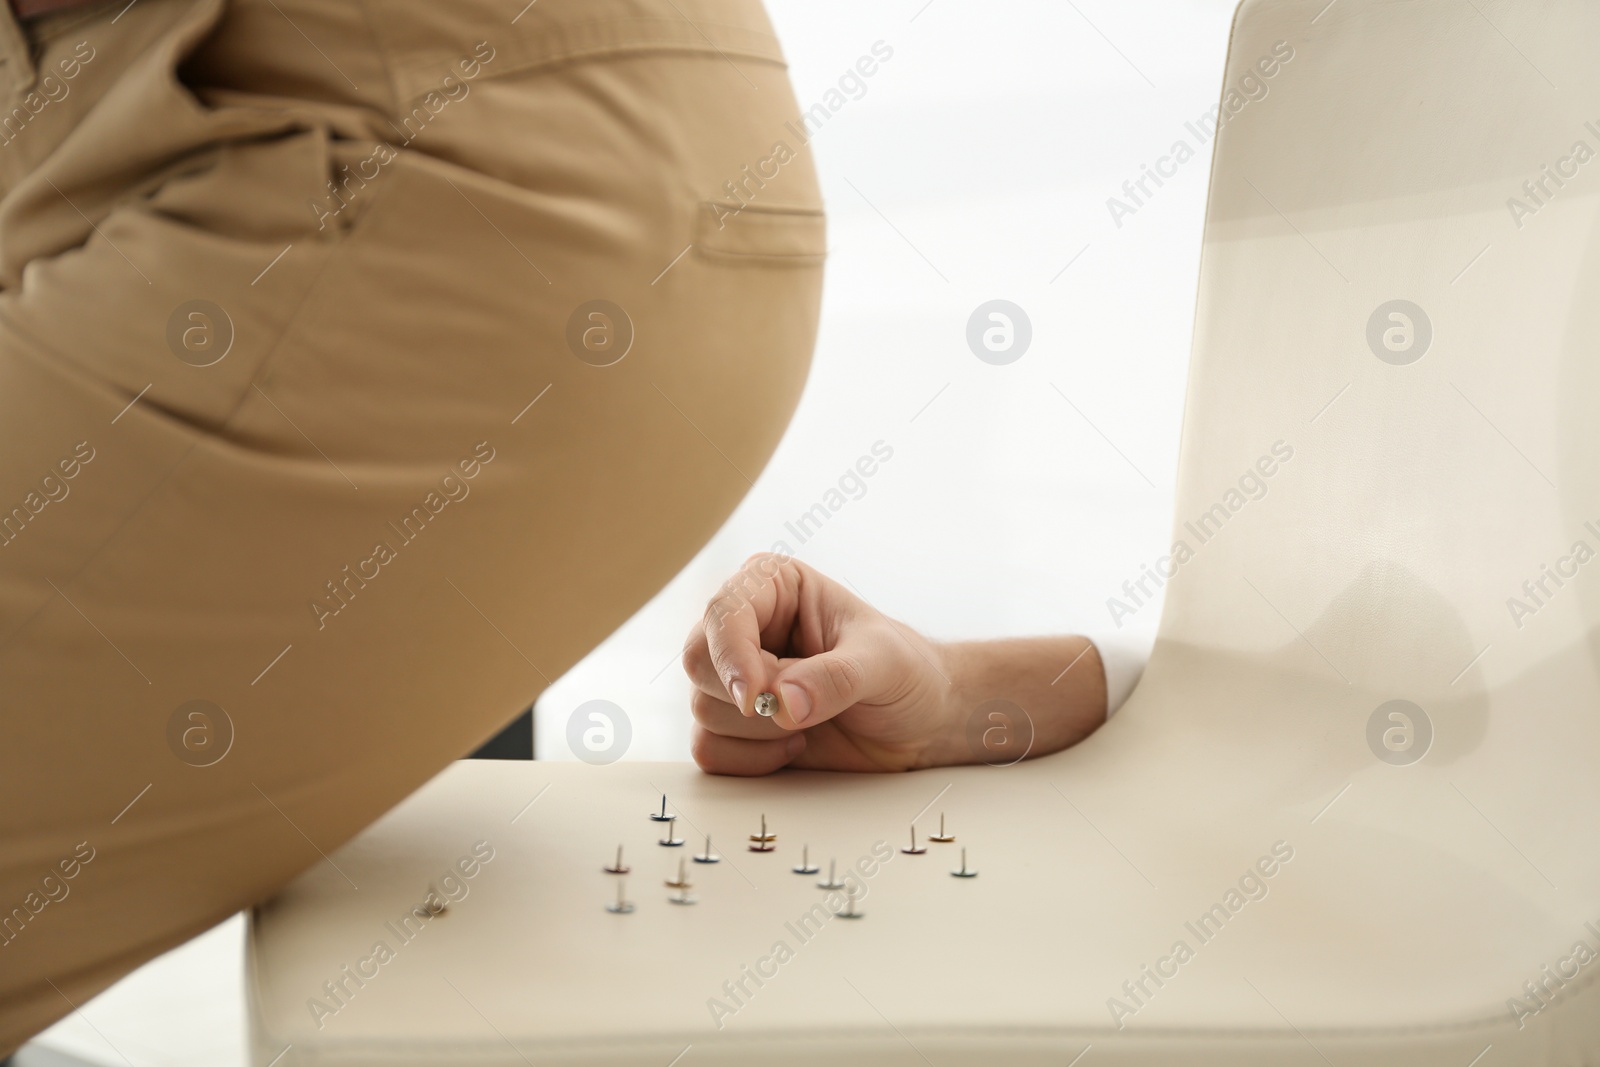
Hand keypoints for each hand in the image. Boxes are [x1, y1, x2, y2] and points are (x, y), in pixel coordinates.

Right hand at [680, 554, 961, 774]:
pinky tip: (796, 746)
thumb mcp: (884, 664)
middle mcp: (746, 628)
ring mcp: (736, 678)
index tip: (758, 697)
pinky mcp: (735, 726)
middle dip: (746, 698)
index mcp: (773, 587)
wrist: (920, 722)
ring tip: (811, 722)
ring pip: (702, 708)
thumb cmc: (906, 673)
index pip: (722, 613)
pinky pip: (709, 749)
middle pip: (697, 660)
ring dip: (759, 732)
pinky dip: (751, 760)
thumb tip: (782, 704)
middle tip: (799, 711)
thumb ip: (837, 678)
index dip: (732, 656)